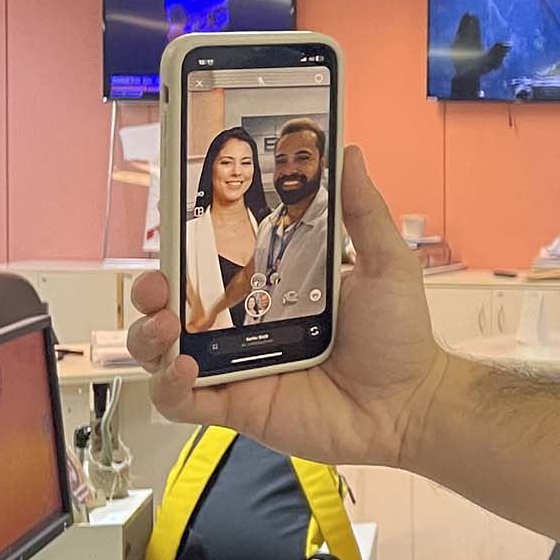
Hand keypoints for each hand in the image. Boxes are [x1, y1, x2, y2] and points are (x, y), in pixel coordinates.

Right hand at [128, 148, 451, 470]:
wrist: (411, 404)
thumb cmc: (400, 336)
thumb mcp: (385, 263)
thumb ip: (362, 211)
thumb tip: (347, 153)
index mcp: (272, 288)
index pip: (212, 262)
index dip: (183, 247)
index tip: (171, 225)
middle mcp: (246, 327)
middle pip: (173, 305)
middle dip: (151, 291)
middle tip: (158, 283)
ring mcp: (237, 367)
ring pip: (162, 353)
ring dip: (148, 336)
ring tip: (167, 323)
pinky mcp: (237, 406)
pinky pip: (181, 401)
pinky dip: (169, 386)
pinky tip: (185, 368)